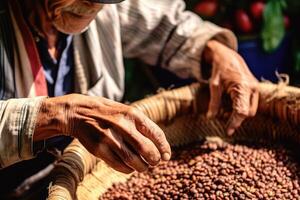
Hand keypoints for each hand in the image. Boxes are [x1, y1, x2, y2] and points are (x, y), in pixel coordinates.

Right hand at [34, 94, 170, 173]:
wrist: (78, 112)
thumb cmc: (107, 112)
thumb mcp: (126, 111)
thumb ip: (141, 124)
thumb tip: (159, 144)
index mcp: (132, 114)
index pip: (156, 134)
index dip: (164, 147)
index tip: (166, 156)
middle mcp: (122, 125)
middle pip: (146, 149)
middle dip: (154, 159)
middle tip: (155, 162)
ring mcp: (109, 138)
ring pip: (133, 160)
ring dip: (142, 167)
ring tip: (144, 167)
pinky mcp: (99, 149)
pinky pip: (119, 165)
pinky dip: (128, 170)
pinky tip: (130, 168)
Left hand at [203, 40, 258, 134]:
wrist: (227, 55)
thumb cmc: (218, 69)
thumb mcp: (213, 86)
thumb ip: (213, 103)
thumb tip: (210, 118)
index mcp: (243, 86)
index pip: (242, 111)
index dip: (235, 123)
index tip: (228, 132)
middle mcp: (252, 88)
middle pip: (248, 113)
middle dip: (236, 119)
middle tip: (223, 120)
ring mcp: (255, 88)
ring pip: (251, 110)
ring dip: (239, 114)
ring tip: (225, 112)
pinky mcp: (255, 88)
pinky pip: (251, 104)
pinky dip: (242, 108)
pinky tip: (231, 106)